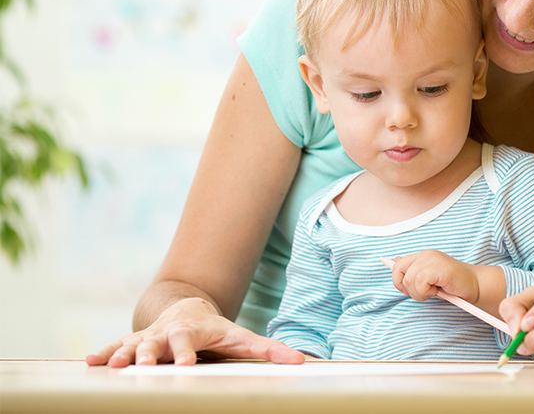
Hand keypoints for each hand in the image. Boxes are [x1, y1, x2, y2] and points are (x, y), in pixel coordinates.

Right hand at [85, 297, 304, 367]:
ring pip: (135, 344)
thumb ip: (269, 350)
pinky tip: (90, 361)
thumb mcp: (242, 338)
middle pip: (159, 342)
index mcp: (195, 331)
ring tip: (113, 367)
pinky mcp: (135, 342)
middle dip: (151, 353)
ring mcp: (150, 336)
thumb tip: (301, 362)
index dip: (188, 352)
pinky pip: (118, 346)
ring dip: (124, 354)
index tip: (186, 365)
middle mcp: (169, 332)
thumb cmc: (218, 331)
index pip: (191, 341)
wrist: (187, 308)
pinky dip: (106, 352)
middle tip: (146, 365)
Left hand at [390, 250, 478, 302]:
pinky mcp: (440, 268)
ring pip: (409, 279)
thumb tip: (393, 260)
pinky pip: (420, 282)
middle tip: (425, 293)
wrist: (476, 285)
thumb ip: (414, 270)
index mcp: (423, 256)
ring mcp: (433, 259)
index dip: (397, 280)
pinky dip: (426, 292)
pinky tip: (437, 291)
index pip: (398, 264)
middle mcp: (427, 254)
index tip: (407, 291)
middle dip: (409, 289)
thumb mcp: (430, 278)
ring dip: (419, 293)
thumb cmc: (454, 285)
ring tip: (433, 293)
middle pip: (400, 272)